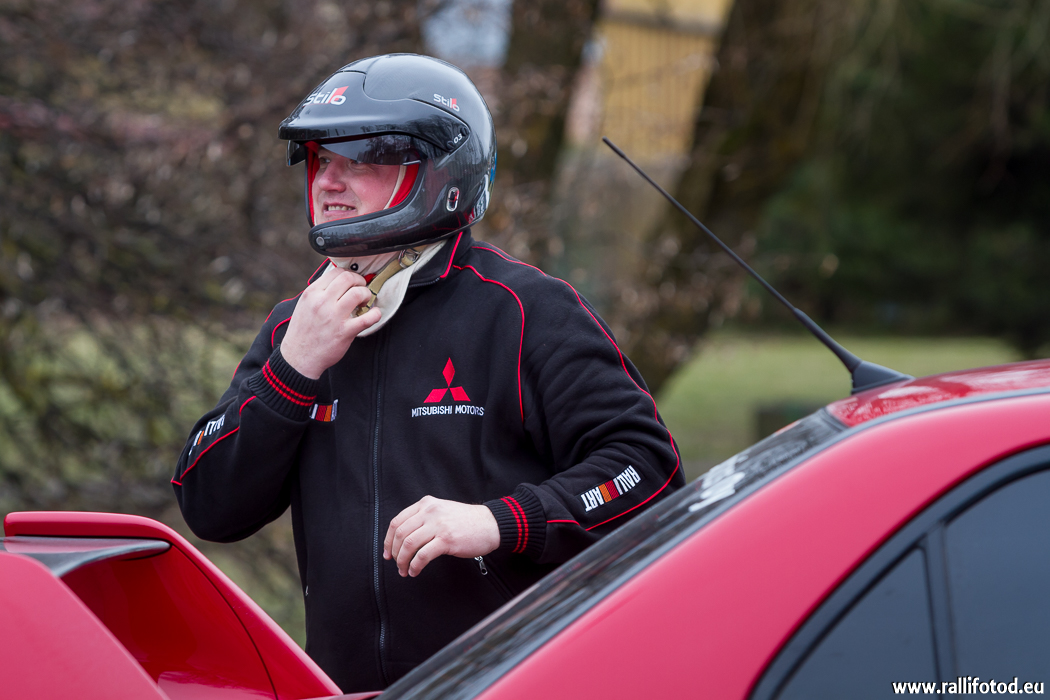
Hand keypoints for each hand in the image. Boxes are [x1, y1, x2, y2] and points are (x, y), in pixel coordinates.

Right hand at [280, 264, 379, 378]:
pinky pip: (367, 318)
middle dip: (360, 282)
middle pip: (348, 278)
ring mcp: (334, 317)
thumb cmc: (302, 332)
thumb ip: (319, 293)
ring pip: (358, 293)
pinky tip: (374, 314)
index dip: (350, 275)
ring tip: (364, 303)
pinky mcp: (344, 332)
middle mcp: (322, 302)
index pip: (336, 272)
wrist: (298, 358)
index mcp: (312, 293)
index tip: (353, 283)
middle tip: (361, 290)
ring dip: (366, 295)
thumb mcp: (304, 305)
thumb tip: (338, 283)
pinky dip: (375, 314)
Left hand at [383, 496, 499, 576]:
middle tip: (396, 564)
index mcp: (426, 504)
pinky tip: (415, 571)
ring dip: (402, 561)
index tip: (388, 552)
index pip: (397, 521)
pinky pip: (422, 555)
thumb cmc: (467, 521)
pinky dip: (415, 566)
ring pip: (408, 545)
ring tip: (404, 570)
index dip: (388, 540)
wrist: (490, 524)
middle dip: (394, 552)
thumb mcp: (441, 510)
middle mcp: (430, 512)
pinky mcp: (446, 540)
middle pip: (400, 534)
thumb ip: (424, 518)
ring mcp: (438, 525)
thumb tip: (404, 538)